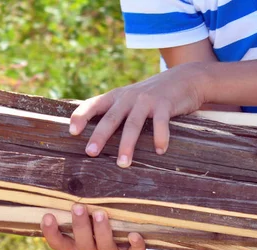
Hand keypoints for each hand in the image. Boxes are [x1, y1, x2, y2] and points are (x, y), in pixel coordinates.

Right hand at [41, 204, 145, 249]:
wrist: (126, 241)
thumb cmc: (98, 224)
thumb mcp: (85, 220)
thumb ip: (75, 211)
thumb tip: (65, 184)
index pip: (59, 245)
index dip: (51, 233)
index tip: (47, 216)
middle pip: (83, 246)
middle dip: (80, 227)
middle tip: (78, 206)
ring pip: (105, 249)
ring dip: (102, 231)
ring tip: (100, 213)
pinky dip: (135, 245)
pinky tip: (134, 234)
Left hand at [69, 62, 209, 167]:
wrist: (185, 79)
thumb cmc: (153, 95)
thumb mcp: (131, 98)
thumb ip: (116, 111)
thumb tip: (97, 137)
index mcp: (117, 96)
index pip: (93, 104)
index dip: (81, 116)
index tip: (72, 131)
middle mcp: (129, 97)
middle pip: (111, 118)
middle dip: (100, 136)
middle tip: (90, 153)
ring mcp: (147, 100)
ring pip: (133, 124)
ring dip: (127, 145)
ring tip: (123, 164)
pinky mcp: (165, 104)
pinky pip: (161, 123)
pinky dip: (160, 138)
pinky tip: (160, 151)